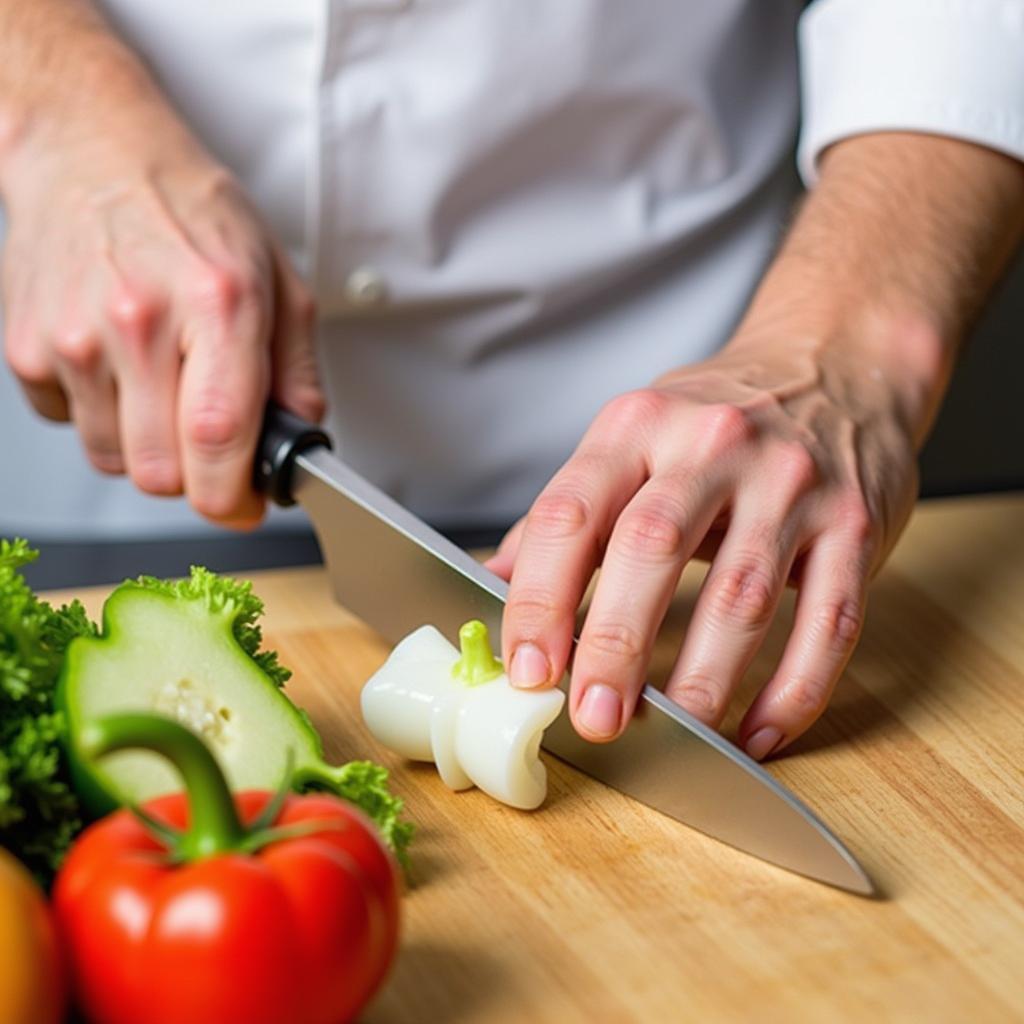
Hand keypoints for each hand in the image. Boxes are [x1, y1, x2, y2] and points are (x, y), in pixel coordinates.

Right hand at [1, 78, 322, 525]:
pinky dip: (102, 414)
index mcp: (216, 303)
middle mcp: (138, 321)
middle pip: (161, 474)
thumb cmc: (189, 211)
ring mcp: (73, 336)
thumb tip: (301, 441)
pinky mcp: (25, 348)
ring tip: (162, 380)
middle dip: (194, 476)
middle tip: (209, 441)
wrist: (91, 152)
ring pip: (115, 461)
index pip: (219, 438)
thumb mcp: (277, 279)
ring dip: (147, 445)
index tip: (246, 504)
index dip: (235, 497)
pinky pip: (72, 427)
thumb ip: (298, 372)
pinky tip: (119, 362)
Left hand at [488, 333, 921, 759]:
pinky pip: (830, 620)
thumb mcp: (630, 439)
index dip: (540, 598)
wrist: (836, 364)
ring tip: (675, 735)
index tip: (527, 671)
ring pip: (744, 593)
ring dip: (704, 678)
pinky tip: (758, 733)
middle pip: (653, 548)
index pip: (571, 513)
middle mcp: (713, 446)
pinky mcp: (855, 524)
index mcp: (638, 427)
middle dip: (617, 642)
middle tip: (595, 717)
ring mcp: (792, 484)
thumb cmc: (715, 420)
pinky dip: (794, 688)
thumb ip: (565, 514)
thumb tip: (490, 584)